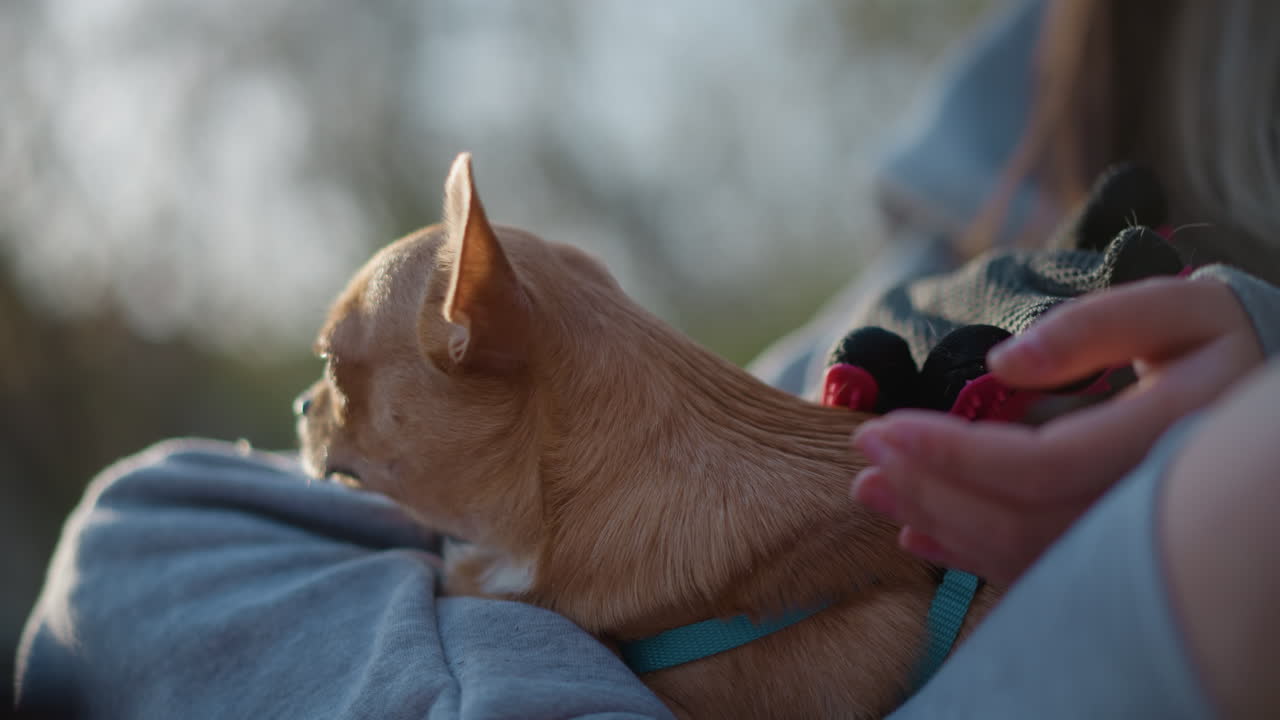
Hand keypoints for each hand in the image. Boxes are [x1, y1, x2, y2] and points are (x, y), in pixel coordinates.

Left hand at [849, 276, 1264, 585]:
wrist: (1268, 404)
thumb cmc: (1223, 340)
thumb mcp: (1179, 310)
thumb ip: (1096, 327)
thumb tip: (1005, 362)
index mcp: (1166, 439)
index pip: (1042, 465)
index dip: (955, 453)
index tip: (885, 429)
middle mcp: (1153, 504)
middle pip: (1022, 520)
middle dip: (932, 489)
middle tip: (864, 458)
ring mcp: (1139, 538)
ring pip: (1025, 553)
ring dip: (940, 523)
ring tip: (872, 491)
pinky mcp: (1119, 552)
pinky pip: (1038, 569)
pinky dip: (971, 555)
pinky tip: (920, 534)